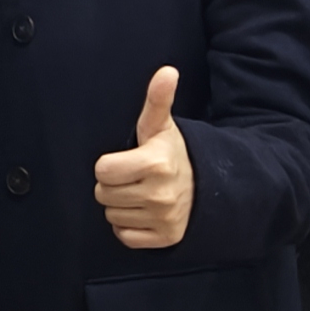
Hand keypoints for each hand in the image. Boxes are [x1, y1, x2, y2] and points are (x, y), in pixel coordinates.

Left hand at [91, 66, 193, 249]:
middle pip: (103, 195)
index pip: (102, 171)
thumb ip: (158, 99)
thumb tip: (167, 71)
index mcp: (155, 163)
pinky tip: (144, 212)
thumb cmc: (173, 154)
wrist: (207, 187)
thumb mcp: (161, 126)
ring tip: (141, 193)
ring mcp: (163, 219)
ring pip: (112, 217)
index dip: (110, 165)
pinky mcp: (165, 239)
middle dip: (114, 185)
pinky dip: (130, 227)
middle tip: (134, 177)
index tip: (127, 160)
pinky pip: (125, 237)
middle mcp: (160, 194)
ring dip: (122, 206)